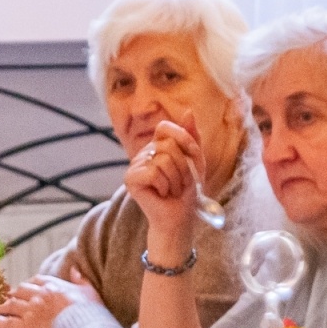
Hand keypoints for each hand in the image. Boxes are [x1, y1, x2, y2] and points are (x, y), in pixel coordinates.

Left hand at [0, 274, 97, 327]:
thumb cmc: (90, 311)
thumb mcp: (89, 291)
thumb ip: (80, 279)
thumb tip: (74, 268)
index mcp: (52, 285)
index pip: (35, 280)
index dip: (29, 284)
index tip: (28, 289)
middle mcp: (38, 296)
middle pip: (18, 291)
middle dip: (14, 295)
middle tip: (11, 300)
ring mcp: (30, 311)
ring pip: (9, 305)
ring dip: (2, 307)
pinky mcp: (25, 326)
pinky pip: (6, 322)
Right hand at [124, 116, 204, 251]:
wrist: (180, 217)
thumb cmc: (188, 190)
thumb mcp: (196, 160)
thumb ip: (192, 136)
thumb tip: (189, 111)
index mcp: (157, 145)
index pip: (166, 127)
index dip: (184, 140)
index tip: (194, 158)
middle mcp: (144, 152)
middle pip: (169, 145)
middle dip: (184, 166)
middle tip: (180, 181)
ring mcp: (134, 165)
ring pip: (164, 160)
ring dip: (177, 179)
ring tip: (172, 189)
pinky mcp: (130, 179)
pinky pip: (154, 172)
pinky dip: (165, 186)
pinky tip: (161, 194)